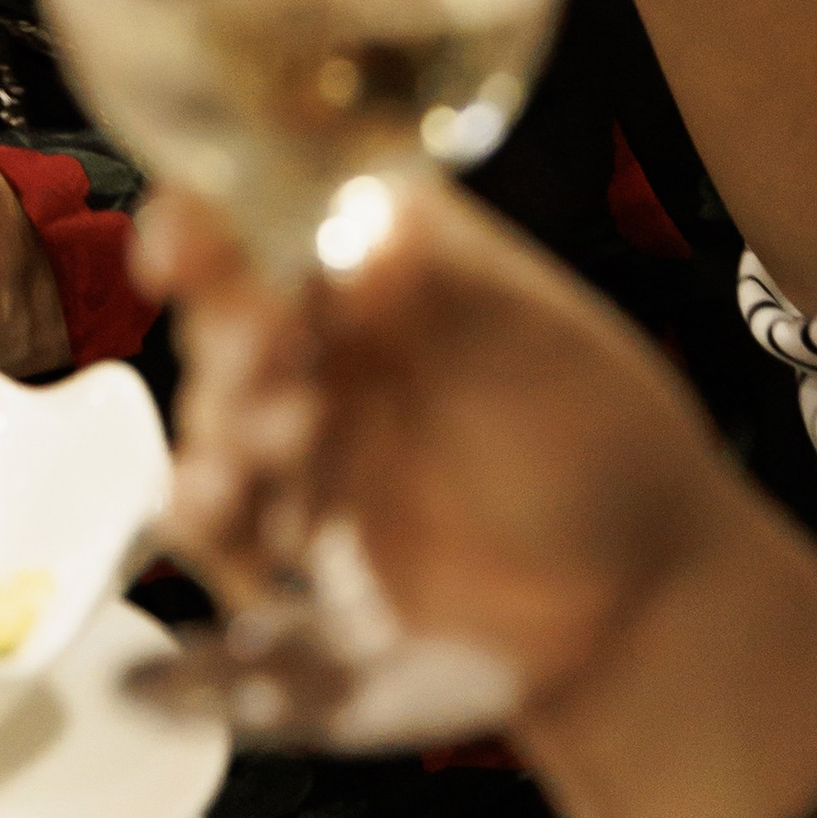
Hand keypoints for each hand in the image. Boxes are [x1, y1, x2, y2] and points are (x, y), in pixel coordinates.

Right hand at [140, 183, 816, 817]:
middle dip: (226, 335)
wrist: (638, 604)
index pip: (266, 213)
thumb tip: (360, 233)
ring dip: (218, 424)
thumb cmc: (601, 444)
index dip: (206, 222)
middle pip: (225, 310)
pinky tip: (210, 507)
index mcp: (376, 257)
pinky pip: (222, 517)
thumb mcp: (533, 350)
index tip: (178, 247)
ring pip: (216, 409)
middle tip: (264, 361)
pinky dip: (200, 511)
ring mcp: (307, 432)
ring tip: (265, 452)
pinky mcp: (299, 527)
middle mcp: (327, 334)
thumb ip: (438, 292)